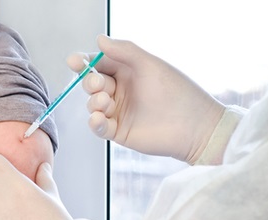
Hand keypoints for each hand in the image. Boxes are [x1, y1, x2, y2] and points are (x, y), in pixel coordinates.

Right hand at [72, 35, 224, 163]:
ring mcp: (119, 111)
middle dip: (91, 82)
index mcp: (128, 71)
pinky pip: (98, 126)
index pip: (99, 63)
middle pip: (92, 83)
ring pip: (92, 104)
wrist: (193, 126)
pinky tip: (99, 119)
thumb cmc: (177, 92)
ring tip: (106, 103)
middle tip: (99, 85)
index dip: (85, 62)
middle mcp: (121, 90)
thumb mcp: (149, 65)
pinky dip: (94, 122)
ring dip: (94, 102)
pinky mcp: (118, 131)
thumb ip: (124, 51)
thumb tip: (99, 40)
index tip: (75, 61)